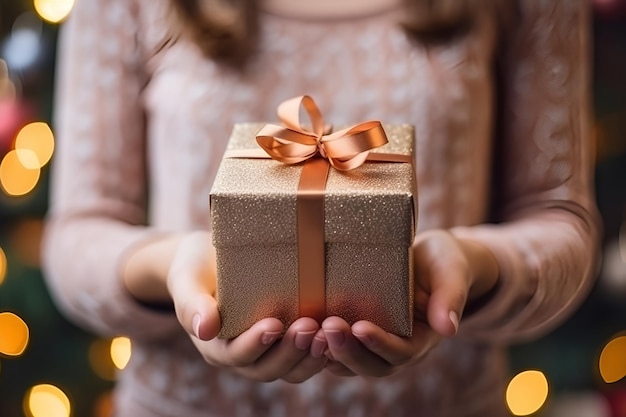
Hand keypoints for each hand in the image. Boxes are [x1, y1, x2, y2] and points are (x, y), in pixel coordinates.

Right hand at [166, 231, 327, 382]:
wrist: (209, 262)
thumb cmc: (196, 268)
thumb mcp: (186, 279)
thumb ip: (192, 304)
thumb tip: (205, 329)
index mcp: (215, 345)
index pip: (235, 354)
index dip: (254, 343)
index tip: (273, 324)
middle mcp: (241, 356)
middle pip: (267, 368)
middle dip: (289, 351)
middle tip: (309, 326)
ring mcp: (265, 353)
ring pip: (289, 370)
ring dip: (309, 356)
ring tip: (327, 334)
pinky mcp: (285, 344)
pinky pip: (304, 358)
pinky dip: (320, 352)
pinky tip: (336, 334)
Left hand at [321, 229, 498, 376]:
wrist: (428, 258)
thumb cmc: (442, 262)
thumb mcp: (450, 272)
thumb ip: (451, 297)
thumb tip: (449, 328)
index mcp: (422, 339)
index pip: (401, 352)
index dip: (380, 344)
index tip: (361, 327)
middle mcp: (397, 348)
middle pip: (372, 365)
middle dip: (349, 350)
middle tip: (329, 326)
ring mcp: (375, 344)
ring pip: (351, 362)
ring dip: (331, 350)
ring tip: (312, 329)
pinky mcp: (356, 333)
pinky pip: (337, 349)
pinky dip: (321, 345)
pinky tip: (305, 329)